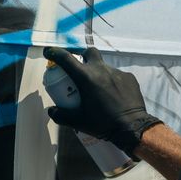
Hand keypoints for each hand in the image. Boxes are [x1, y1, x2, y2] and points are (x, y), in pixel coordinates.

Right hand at [43, 46, 161, 154]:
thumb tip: (51, 110)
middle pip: (89, 53)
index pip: (65, 58)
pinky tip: (113, 96)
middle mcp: (101, 70)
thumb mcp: (78, 122)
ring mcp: (117, 72)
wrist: (132, 127)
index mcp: (86, 77)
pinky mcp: (129, 78)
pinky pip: (117, 76)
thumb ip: (61, 116)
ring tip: (100, 92)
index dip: (54, 53)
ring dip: (98, 75)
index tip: (48, 52)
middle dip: (82, 57)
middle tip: (80, 71)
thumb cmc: (103, 124)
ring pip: (104, 67)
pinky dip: (112, 83)